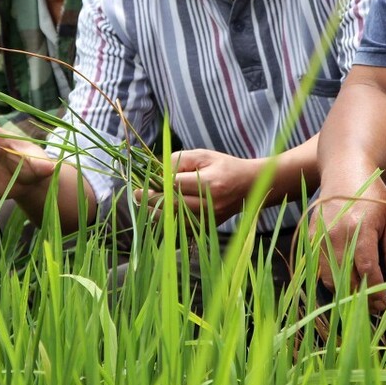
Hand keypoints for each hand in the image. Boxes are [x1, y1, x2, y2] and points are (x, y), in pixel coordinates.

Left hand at [134, 149, 259, 222]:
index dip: (156, 184)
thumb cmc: (225, 166)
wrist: (250, 186)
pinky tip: (159, 213)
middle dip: (151, 200)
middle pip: (171, 206)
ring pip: (174, 220)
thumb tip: (157, 171)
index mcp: (209, 184)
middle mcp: (209, 204)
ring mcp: (209, 219)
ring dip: (156, 213)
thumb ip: (179, 160)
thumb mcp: (203, 155)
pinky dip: (168, 221)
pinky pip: (182, 228)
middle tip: (135, 194)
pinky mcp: (208, 227)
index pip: (174, 186)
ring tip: (144, 203)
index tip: (143, 182)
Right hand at [309, 174, 385, 314]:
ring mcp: (321, 235)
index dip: (375, 292)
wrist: (345, 171)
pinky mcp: (311, 236)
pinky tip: (345, 281)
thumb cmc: (374, 195)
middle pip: (346, 279)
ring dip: (344, 292)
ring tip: (360, 297)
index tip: (383, 304)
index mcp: (360, 228)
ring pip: (328, 278)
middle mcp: (337, 234)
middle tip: (374, 308)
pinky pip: (318, 267)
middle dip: (361, 298)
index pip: (367, 271)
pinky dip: (330, 279)